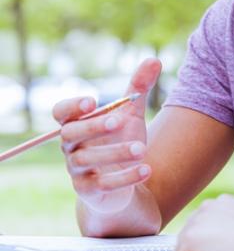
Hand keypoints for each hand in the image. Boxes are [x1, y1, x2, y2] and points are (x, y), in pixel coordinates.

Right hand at [53, 58, 160, 213]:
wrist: (125, 179)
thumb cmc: (120, 140)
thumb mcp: (131, 114)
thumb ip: (138, 89)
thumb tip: (154, 59)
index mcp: (77, 124)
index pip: (61, 113)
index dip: (71, 107)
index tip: (92, 101)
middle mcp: (71, 146)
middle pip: (70, 135)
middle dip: (93, 127)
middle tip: (119, 121)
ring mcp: (77, 170)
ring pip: (88, 160)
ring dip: (115, 153)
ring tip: (143, 148)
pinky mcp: (89, 191)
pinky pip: (102, 185)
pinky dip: (125, 178)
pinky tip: (147, 169)